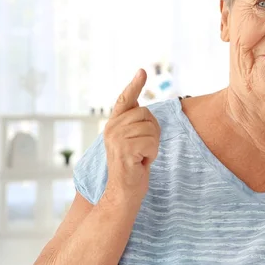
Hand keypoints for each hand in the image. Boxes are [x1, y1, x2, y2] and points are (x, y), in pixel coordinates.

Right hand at [102, 69, 160, 204]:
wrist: (122, 193)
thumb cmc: (132, 168)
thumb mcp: (132, 141)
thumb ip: (134, 124)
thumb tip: (142, 106)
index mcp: (114, 124)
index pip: (125, 99)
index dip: (135, 85)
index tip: (142, 71)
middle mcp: (112, 128)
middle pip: (147, 114)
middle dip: (153, 132)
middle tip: (143, 149)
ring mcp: (117, 138)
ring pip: (151, 129)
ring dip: (153, 145)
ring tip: (141, 157)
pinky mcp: (125, 149)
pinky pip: (152, 143)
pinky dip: (152, 155)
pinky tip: (141, 163)